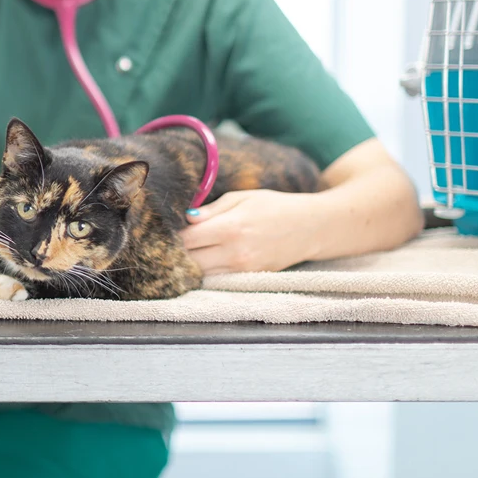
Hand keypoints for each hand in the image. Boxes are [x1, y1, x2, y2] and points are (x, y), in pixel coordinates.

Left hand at [179, 190, 322, 274]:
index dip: (172, 235)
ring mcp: (242, 269)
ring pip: (201, 274)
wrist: (311, 228)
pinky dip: (206, 271)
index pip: (187, 239)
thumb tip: (185, 218)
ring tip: (188, 250)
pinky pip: (217, 279)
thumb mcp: (242, 198)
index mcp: (231, 228)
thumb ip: (211, 210)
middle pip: (189, 260)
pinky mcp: (248, 278)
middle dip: (177, 252)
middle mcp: (235, 253)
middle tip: (171, 241)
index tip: (166, 228)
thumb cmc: (275, 207)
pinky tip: (205, 259)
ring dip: (190, 264)